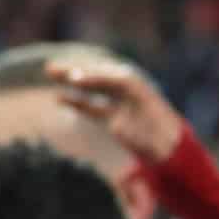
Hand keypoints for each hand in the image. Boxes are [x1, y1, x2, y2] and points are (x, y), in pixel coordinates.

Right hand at [51, 59, 186, 162]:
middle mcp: (126, 91)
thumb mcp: (146, 128)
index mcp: (135, 87)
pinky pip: (91, 107)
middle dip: (74, 71)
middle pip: (97, 77)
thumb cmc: (160, 137)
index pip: (110, 78)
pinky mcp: (113, 118)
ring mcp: (119, 103)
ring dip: (71, 80)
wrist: (169, 150)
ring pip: (91, 88)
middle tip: (51, 68)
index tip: (74, 79)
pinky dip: (76, 102)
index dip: (93, 78)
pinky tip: (58, 98)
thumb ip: (122, 118)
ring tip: (50, 72)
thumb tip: (114, 128)